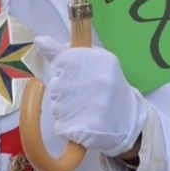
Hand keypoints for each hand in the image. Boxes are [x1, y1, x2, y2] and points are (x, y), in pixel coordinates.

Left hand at [34, 37, 146, 156]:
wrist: (129, 119)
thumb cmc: (107, 86)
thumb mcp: (94, 60)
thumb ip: (65, 52)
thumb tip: (40, 40)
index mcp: (102, 61)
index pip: (62, 62)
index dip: (63, 71)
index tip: (73, 76)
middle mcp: (98, 82)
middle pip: (57, 86)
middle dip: (63, 92)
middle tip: (82, 96)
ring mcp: (92, 107)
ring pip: (57, 107)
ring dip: (65, 110)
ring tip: (85, 109)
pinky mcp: (85, 130)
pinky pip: (61, 126)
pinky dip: (68, 126)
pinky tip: (83, 122)